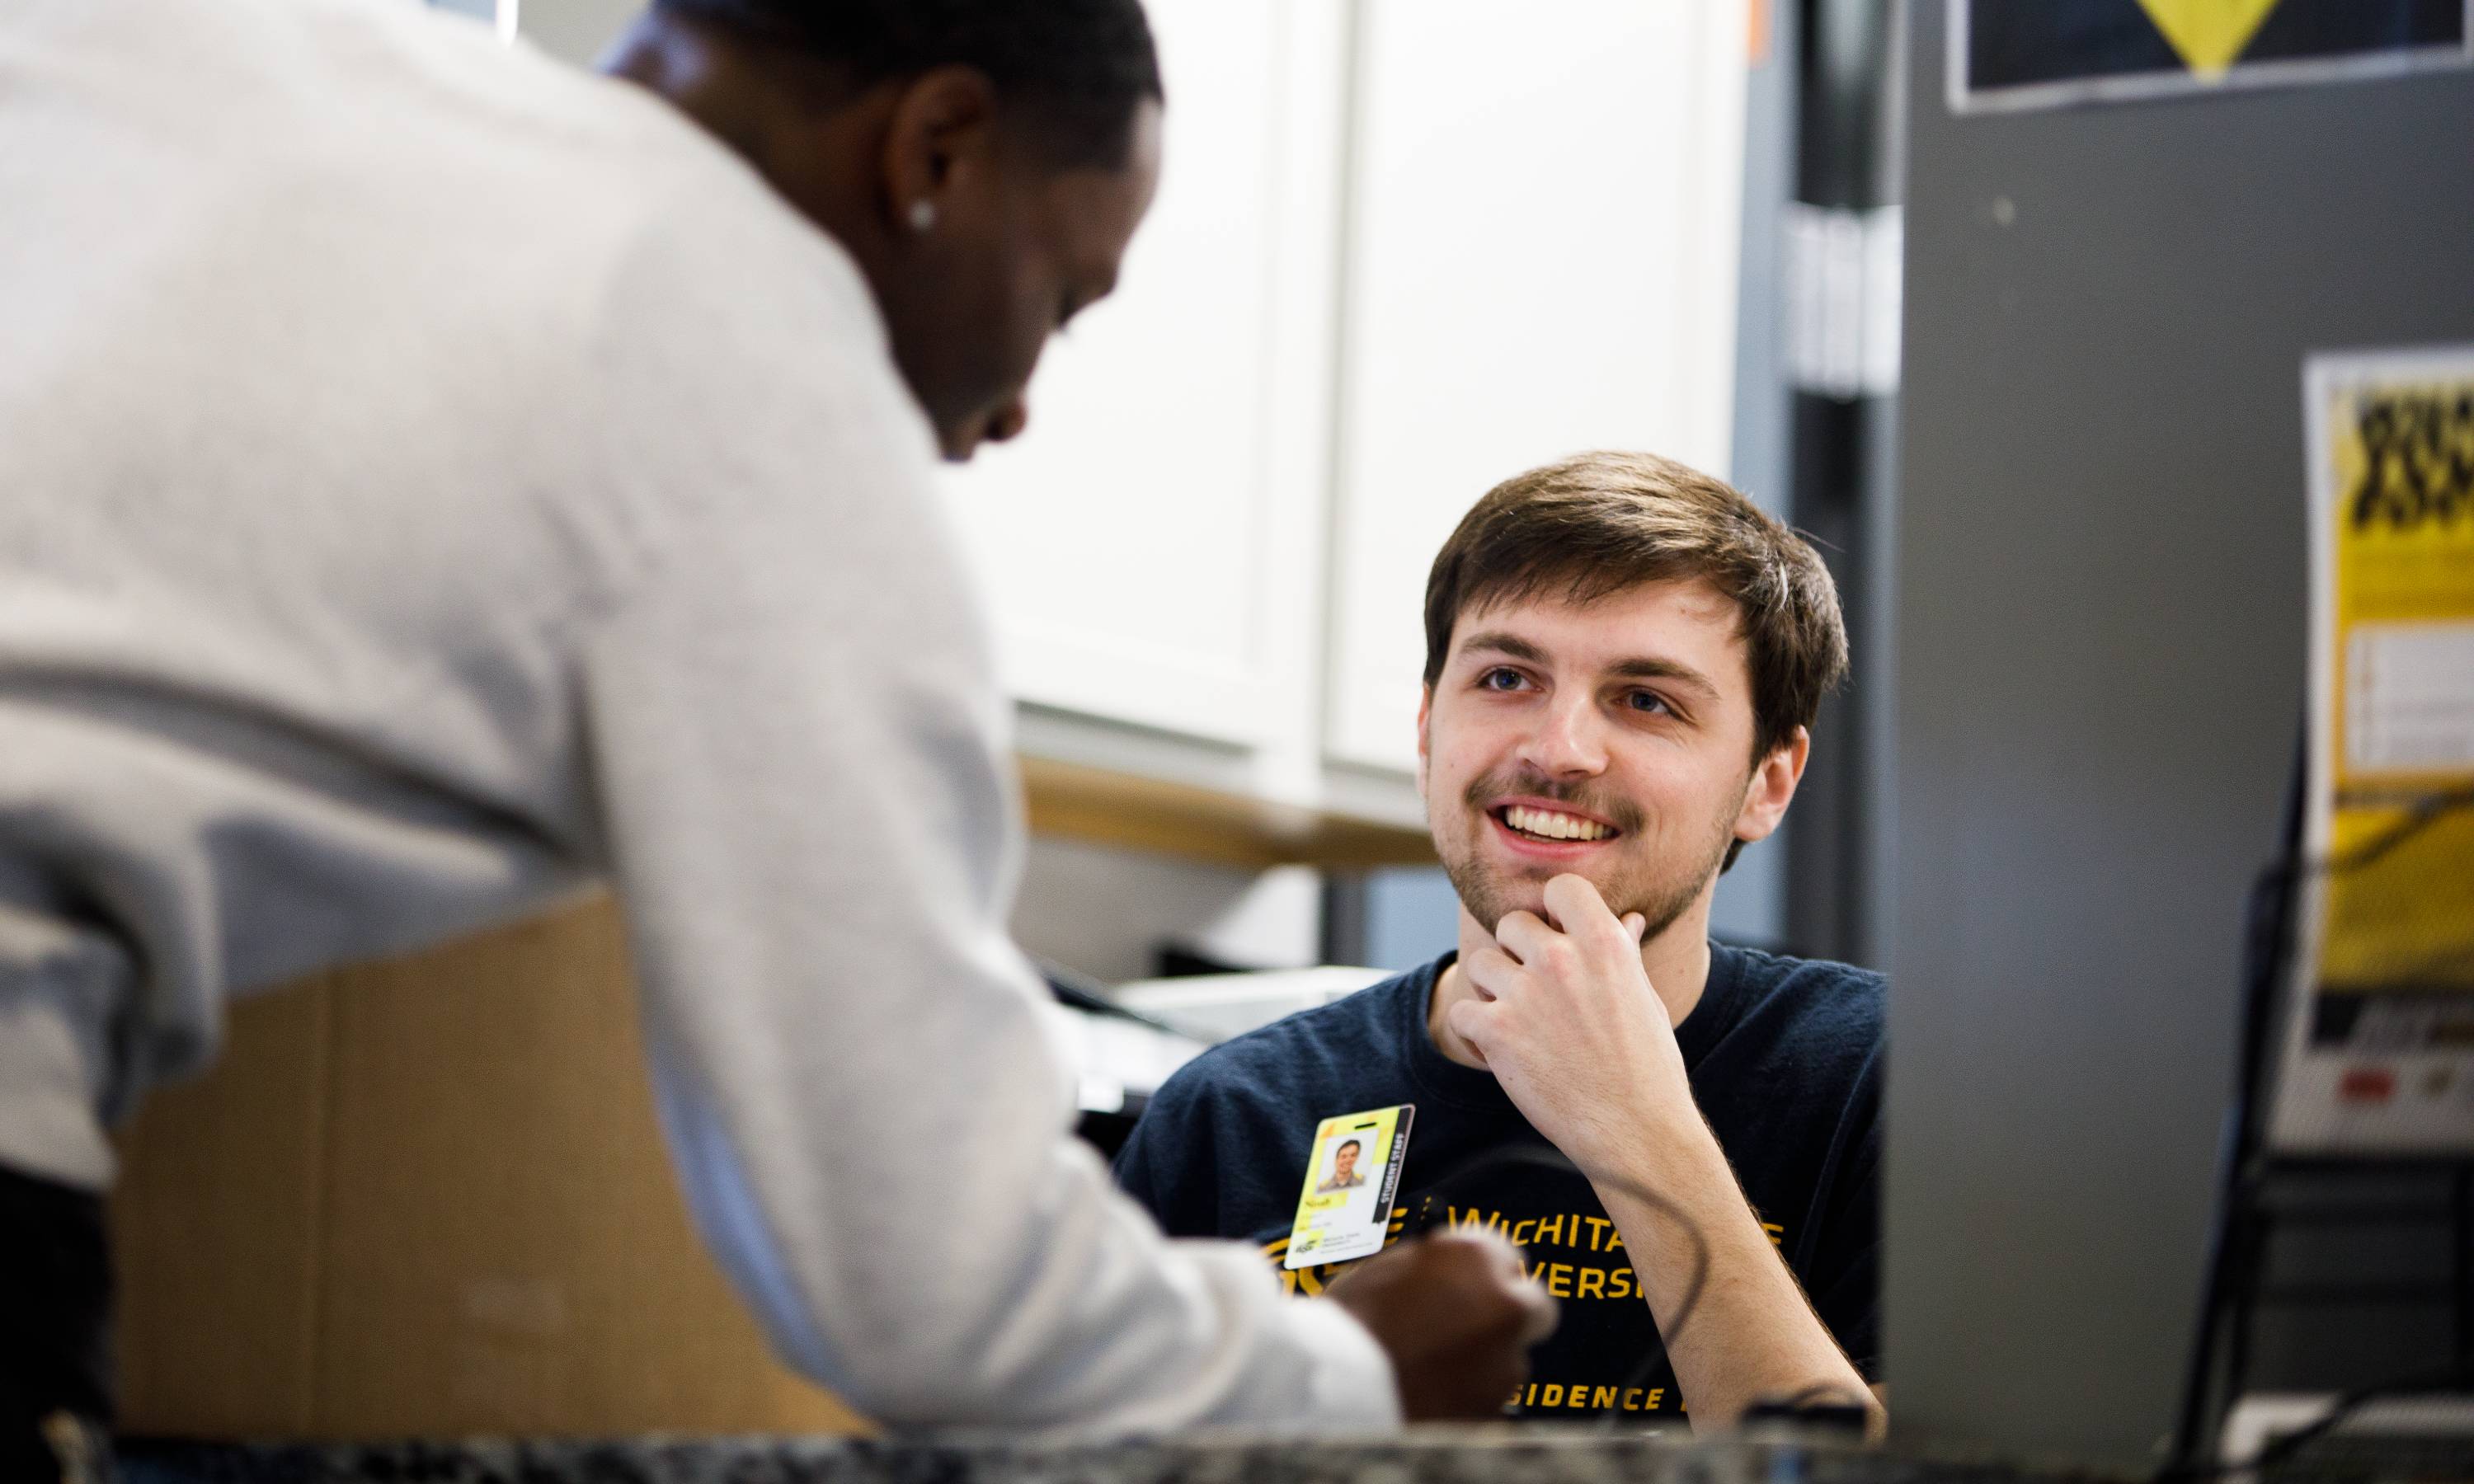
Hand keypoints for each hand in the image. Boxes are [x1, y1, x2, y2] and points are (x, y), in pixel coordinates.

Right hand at [1324, 1226, 1557, 1420]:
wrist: (1336, 1383)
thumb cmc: (1351, 1319)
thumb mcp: (1391, 1269)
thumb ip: (1435, 1269)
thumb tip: (1447, 1278)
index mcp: (1475, 1255)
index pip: (1504, 1251)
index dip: (1484, 1271)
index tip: (1471, 1284)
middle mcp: (1505, 1302)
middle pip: (1531, 1305)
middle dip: (1507, 1313)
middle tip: (1471, 1326)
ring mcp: (1506, 1359)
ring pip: (1511, 1354)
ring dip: (1486, 1357)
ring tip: (1436, 1366)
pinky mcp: (1496, 1405)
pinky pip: (1491, 1393)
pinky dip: (1471, 1392)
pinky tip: (1435, 1391)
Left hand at [1446, 874, 1690, 1179]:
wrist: (1638, 1132)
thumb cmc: (1648, 1068)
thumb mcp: (1644, 1000)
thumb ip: (1622, 954)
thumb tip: (1627, 920)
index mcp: (1604, 942)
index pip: (1561, 887)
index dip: (1554, 910)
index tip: (1558, 935)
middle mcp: (1561, 959)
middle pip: (1511, 925)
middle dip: (1518, 954)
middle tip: (1537, 992)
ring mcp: (1525, 994)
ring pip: (1480, 964)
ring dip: (1492, 991)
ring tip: (1519, 1021)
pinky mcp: (1497, 1033)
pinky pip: (1462, 1013)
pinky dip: (1474, 1033)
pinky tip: (1499, 1050)